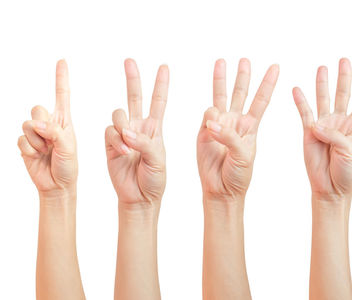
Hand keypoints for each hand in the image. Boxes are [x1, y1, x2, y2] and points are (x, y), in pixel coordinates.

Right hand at [18, 60, 76, 196]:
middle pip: (38, 109)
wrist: (57, 185)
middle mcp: (49, 124)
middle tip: (52, 142)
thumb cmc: (68, 166)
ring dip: (37, 141)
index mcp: (64, 121)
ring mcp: (36, 134)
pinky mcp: (25, 143)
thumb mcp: (68, 147)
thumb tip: (36, 123)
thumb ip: (54, 132)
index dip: (61, 78)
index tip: (62, 61)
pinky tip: (37, 157)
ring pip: (27, 124)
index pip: (62, 95)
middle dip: (43, 126)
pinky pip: (20, 140)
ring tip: (47, 152)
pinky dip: (29, 150)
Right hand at [105, 59, 168, 209]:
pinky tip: (121, 152)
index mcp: (155, 129)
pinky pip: (108, 131)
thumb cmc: (155, 180)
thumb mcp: (158, 160)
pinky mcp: (109, 143)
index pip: (158, 101)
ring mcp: (123, 135)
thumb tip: (127, 131)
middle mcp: (138, 127)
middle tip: (130, 61)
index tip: (164, 67)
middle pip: (135, 97)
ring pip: (118, 114)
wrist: (139, 197)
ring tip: (129, 146)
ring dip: (123, 126)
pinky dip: (115, 139)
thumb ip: (145, 143)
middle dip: (133, 79)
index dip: (161, 84)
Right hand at [197, 58, 278, 200]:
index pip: (261, 100)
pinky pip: (206, 114)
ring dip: (221, 80)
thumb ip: (229, 137)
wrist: (221, 189)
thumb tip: (212, 122)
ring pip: (221, 96)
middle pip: (241, 93)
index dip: (268, 83)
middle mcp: (236, 122)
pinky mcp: (203, 131)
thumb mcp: (243, 156)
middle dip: (243, 76)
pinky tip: (211, 126)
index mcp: (251, 127)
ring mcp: (219, 125)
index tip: (276, 67)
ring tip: (221, 62)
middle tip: (245, 60)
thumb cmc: (239, 176)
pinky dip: (209, 115)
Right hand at [292, 59, 351, 199]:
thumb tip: (317, 124)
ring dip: (323, 84)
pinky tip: (297, 89)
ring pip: (324, 99)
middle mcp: (340, 122)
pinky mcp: (308, 132)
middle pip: (343, 94)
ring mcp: (324, 126)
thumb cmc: (346, 172)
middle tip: (345, 60)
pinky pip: (304, 113)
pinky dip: (301, 101)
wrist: (330, 188)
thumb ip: (336, 135)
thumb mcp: (350, 152)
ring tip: (323, 68)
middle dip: (345, 77)